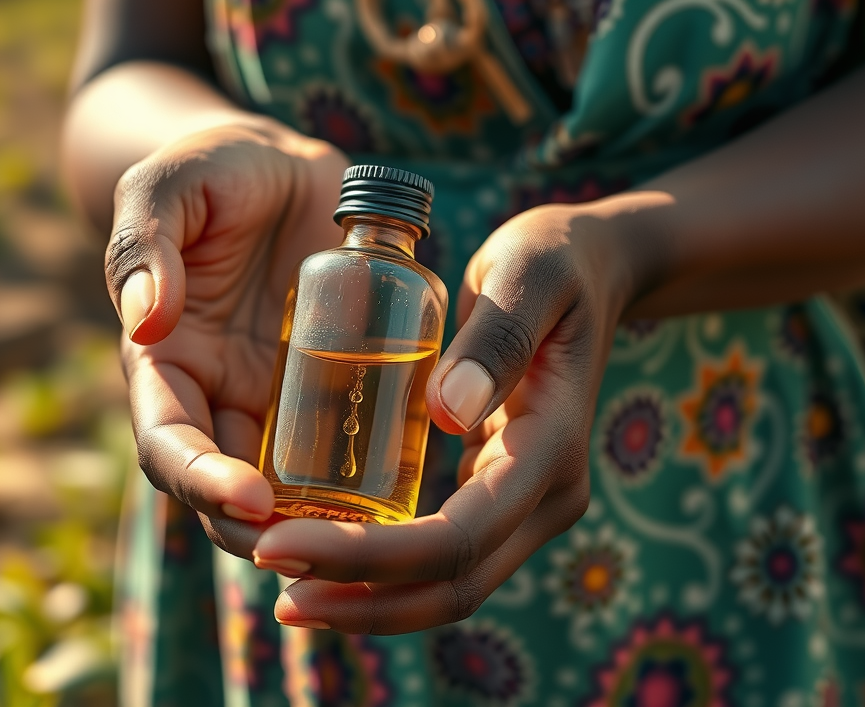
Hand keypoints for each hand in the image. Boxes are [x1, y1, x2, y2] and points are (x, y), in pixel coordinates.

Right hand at [107, 123, 349, 556]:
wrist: (284, 166)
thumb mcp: (172, 182)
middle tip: (322, 548)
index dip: (201, 481)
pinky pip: (342, 451)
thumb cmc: (217, 169)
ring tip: (366, 545)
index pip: (167, 443)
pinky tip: (402, 502)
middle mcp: (214, 396)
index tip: (253, 499)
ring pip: (285, 491)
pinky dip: (362, 486)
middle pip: (223, 493)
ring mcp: (272, 402)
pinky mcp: (329, 392)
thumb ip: (145, 241)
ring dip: (315, 527)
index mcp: (164, 361)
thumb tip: (144, 321)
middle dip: (262, 532)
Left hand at [252, 204, 635, 632]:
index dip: (369, 558)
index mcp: (551, 450)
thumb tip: (447, 414)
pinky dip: (383, 572)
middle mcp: (546, 497)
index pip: (457, 540)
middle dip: (360, 599)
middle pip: (452, 586)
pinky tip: (321, 559)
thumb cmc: (554, 261)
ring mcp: (525, 505)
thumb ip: (497, 337)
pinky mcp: (497, 497)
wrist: (592, 271)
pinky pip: (441, 558)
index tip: (281, 546)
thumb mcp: (528, 273)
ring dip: (368, 602)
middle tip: (272, 581)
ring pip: (448, 587)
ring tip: (286, 592)